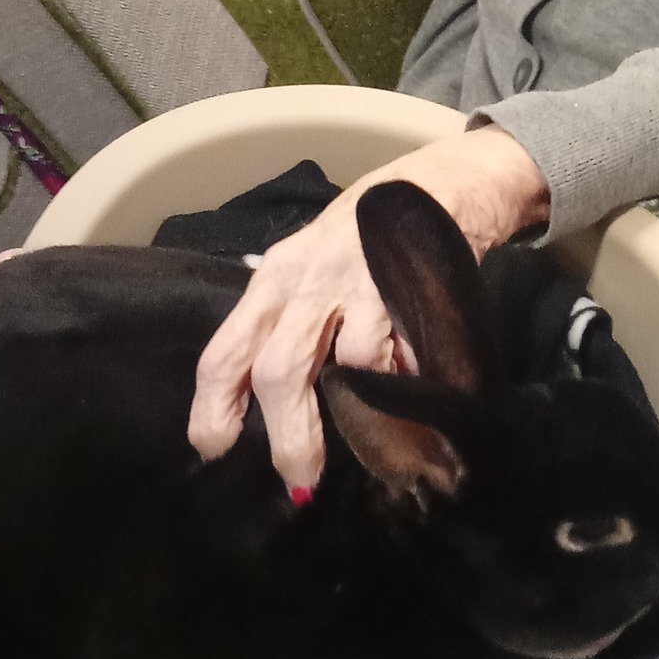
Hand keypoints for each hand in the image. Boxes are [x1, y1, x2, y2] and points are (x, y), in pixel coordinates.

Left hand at [187, 125, 548, 492]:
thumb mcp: (313, 264)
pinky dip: (401, 384)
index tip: (214, 449)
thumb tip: (265, 397)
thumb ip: (289, 316)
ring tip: (372, 444)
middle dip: (288, 436)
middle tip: (300, 477)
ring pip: (347, 368)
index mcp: (274, 278)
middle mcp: (308, 280)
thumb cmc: (369, 232)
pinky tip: (408, 392)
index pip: (225, 350)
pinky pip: (400, 354)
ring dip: (357, 417)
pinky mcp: (406, 289)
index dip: (214, 408)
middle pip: (279, 371)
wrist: (443, 181)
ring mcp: (360, 284)